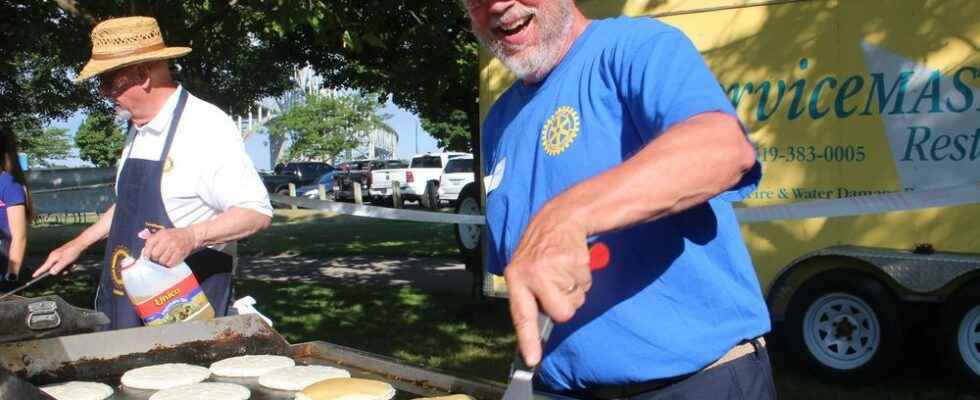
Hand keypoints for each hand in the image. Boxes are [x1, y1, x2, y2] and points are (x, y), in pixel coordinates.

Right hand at [34, 242, 83, 276]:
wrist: (81, 244)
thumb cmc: (73, 251)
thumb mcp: (65, 261)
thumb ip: (58, 267)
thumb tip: (51, 273)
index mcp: (53, 258)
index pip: (44, 267)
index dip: (39, 272)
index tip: (33, 276)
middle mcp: (54, 257)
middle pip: (54, 268)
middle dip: (60, 271)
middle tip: (67, 270)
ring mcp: (59, 256)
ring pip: (60, 267)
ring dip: (66, 268)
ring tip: (72, 264)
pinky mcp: (65, 256)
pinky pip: (65, 264)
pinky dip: (69, 265)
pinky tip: (74, 262)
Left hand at [141, 227, 197, 266]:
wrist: (190, 236)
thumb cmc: (174, 235)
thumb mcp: (163, 233)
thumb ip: (153, 240)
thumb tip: (144, 252)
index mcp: (161, 234)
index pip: (149, 245)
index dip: (146, 253)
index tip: (146, 257)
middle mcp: (167, 240)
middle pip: (155, 255)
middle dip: (154, 257)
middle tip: (157, 256)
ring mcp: (174, 247)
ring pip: (162, 261)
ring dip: (162, 261)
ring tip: (165, 257)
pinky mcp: (180, 253)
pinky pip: (170, 263)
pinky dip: (169, 263)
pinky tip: (170, 259)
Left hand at [504, 205, 591, 366]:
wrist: (560, 218)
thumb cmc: (541, 252)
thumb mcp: (525, 270)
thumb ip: (530, 298)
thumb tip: (537, 331)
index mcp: (516, 278)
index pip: (521, 315)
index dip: (527, 340)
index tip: (532, 360)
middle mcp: (532, 274)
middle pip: (561, 314)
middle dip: (566, 304)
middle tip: (559, 284)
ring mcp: (553, 267)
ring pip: (575, 300)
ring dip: (574, 288)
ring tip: (564, 269)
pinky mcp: (573, 261)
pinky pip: (584, 285)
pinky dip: (582, 277)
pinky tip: (572, 261)